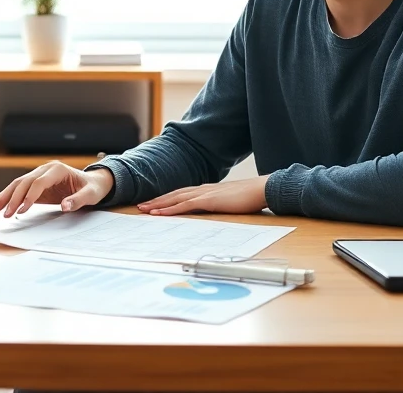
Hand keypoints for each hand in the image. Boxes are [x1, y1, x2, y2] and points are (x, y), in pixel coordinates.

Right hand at [0, 161, 114, 216]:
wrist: (93, 182)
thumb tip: (65, 206)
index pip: (38, 182)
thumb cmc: (92, 188)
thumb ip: (77, 200)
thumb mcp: (90, 195)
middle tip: (1, 213)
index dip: (29, 196)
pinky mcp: (36, 183)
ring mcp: (39, 175)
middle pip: (23, 182)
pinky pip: (19, 189)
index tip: (21, 210)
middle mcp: (45, 169)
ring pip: (17, 184)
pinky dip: (6, 195)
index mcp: (57, 169)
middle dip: (10, 198)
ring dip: (4, 196)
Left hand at [136, 176, 270, 215]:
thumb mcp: (230, 201)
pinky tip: (160, 213)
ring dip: (158, 205)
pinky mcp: (209, 200)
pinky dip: (170, 209)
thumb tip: (215, 210)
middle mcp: (202, 189)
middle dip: (157, 201)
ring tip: (144, 210)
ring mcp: (205, 193)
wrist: (262, 189)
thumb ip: (220, 204)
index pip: (181, 193)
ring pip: (175, 199)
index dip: (166, 199)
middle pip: (174, 194)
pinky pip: (185, 205)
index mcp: (207, 189)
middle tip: (140, 207)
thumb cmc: (250, 197)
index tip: (154, 204)